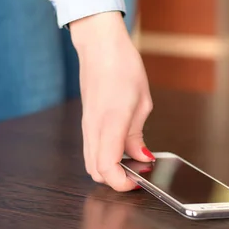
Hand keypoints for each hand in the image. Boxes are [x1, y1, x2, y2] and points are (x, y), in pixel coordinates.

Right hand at [70, 12, 154, 191]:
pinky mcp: (86, 122)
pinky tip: (121, 149)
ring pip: (90, 163)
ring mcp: (86, 125)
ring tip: (131, 162)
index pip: (107, 167)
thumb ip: (138, 134)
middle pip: (95, 171)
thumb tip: (141, 157)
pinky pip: (91, 149)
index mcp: (111, 121)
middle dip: (115, 181)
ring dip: (108, 170)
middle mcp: (94, 127)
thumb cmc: (122, 66)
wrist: (99, 46)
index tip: (139, 181)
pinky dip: (104, 158)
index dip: (122, 183)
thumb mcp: (142, 101)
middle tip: (138, 173)